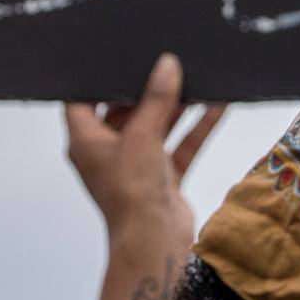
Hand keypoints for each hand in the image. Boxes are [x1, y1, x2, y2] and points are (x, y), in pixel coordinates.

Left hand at [64, 53, 225, 250]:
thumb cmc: (131, 193)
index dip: (94, 79)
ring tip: (195, 75)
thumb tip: (167, 65)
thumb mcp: (142, 135)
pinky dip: (197, 126)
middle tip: (161, 59)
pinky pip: (181, 144)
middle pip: (126, 110)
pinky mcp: (163, 176)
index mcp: (87, 142)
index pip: (81, 101)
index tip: (112, 56)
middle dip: (146, 88)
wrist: (155, 243)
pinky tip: (217, 103)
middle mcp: (109, 152)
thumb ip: (157, 98)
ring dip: (176, 105)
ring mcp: (137, 164)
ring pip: (158, 125)